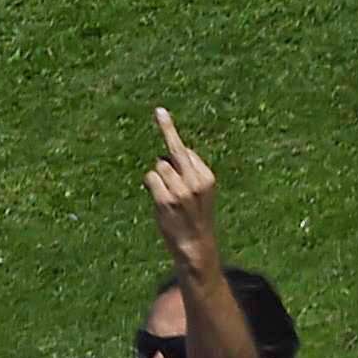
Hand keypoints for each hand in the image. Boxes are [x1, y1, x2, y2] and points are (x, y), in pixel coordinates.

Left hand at [143, 108, 224, 274]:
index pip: (186, 153)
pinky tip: (159, 200)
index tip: (172, 132)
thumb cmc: (194, 218)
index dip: (178, 158)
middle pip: (175, 149)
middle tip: (159, 111)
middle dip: (168, 127)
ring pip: (159, 167)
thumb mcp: (200, 193)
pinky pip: (151, 178)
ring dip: (158, 178)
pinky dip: (151, 185)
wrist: (195, 247)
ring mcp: (180, 190)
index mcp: (207, 177)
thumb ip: (190, 173)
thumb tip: (174, 153)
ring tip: (168, 198)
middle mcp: (195, 181)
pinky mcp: (165, 200)